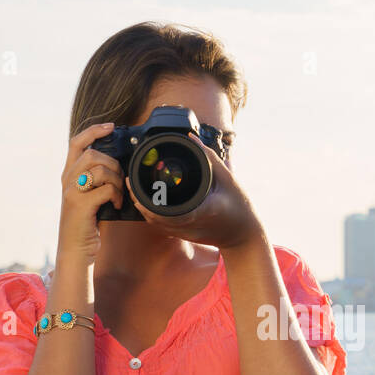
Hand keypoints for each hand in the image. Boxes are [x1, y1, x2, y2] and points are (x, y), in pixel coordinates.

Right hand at [57, 122, 123, 264]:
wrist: (75, 249)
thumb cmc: (86, 223)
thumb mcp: (88, 196)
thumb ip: (96, 180)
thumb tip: (118, 164)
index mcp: (69, 174)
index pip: (77, 142)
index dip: (94, 130)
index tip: (111, 127)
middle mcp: (67, 180)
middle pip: (92, 154)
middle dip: (113, 163)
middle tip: (120, 179)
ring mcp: (72, 191)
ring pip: (100, 169)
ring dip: (116, 181)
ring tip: (119, 195)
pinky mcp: (80, 204)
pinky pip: (105, 189)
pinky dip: (116, 195)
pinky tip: (116, 205)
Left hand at [124, 132, 262, 248]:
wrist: (245, 236)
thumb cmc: (240, 207)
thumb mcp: (228, 178)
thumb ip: (209, 157)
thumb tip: (193, 138)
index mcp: (199, 210)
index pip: (165, 210)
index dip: (145, 200)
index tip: (135, 185)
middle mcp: (189, 224)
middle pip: (154, 218)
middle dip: (139, 201)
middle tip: (129, 183)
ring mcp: (186, 233)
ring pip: (156, 224)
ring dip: (143, 208)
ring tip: (134, 190)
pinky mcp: (185, 235)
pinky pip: (163, 226)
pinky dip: (153, 215)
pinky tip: (147, 202)